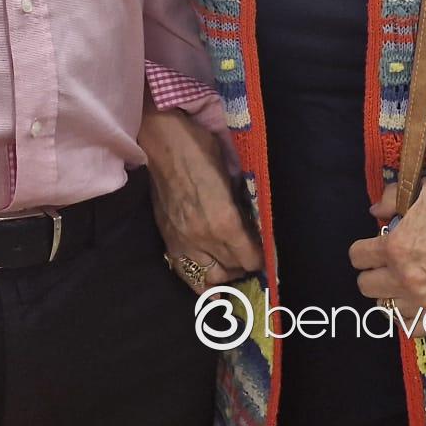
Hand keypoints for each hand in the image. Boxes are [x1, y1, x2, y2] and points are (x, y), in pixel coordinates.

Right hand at [139, 106, 261, 289]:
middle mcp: (204, 239)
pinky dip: (199, 280)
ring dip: (223, 273)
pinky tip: (209, 283)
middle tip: (248, 255)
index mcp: (225, 222)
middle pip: (232, 269)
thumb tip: (252, 225)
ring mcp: (182, 241)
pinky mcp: (167, 238)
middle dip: (243, 265)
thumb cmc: (201, 150)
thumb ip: (241, 206)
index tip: (263, 253)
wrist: (161, 142)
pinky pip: (185, 271)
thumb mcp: (231, 177)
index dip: (260, 258)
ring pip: (209, 277)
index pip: (250, 259)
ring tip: (229, 266)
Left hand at [349, 179, 425, 325]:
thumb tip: (375, 210)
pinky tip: (415, 306)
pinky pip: (413, 329)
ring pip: (386, 309)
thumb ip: (393, 199)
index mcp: (396, 248)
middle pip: (366, 286)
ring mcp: (425, 302)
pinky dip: (409, 319)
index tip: (373, 247)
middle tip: (387, 265)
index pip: (357, 257)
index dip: (363, 249)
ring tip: (402, 286)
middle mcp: (406, 279)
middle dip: (373, 272)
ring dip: (390, 296)